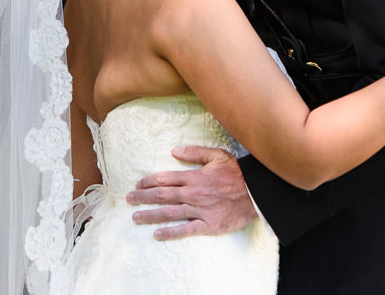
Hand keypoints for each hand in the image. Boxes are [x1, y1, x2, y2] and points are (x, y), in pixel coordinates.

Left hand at [127, 146, 258, 239]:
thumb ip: (195, 152)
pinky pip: (185, 230)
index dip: (148, 181)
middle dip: (143, 197)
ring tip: (135, 216)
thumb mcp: (217, 155)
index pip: (165, 179)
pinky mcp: (207, 225)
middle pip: (162, 196)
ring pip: (168, 213)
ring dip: (149, 215)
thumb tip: (174, 150)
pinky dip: (169, 232)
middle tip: (128, 199)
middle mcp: (193, 194)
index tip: (138, 185)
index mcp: (194, 177)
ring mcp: (199, 210)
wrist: (256, 193)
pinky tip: (157, 234)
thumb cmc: (237, 173)